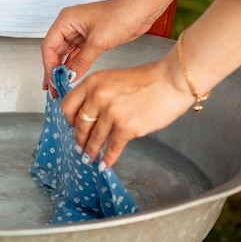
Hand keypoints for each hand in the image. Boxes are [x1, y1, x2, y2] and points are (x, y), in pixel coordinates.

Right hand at [41, 0, 156, 97]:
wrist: (141, 10)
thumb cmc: (121, 14)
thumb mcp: (97, 42)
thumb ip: (80, 61)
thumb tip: (69, 76)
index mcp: (66, 20)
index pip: (49, 46)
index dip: (49, 66)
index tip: (52, 81)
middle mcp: (70, 25)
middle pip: (54, 51)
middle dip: (53, 70)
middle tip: (53, 88)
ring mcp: (80, 32)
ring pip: (65, 54)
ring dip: (63, 69)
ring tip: (60, 85)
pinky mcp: (90, 39)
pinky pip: (76, 55)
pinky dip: (73, 66)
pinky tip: (72, 76)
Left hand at [61, 56, 193, 169]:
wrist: (172, 81)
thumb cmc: (148, 79)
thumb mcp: (114, 78)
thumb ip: (98, 93)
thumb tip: (89, 114)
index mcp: (93, 82)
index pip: (67, 106)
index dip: (68, 120)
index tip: (71, 126)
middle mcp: (99, 97)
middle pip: (79, 125)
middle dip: (79, 139)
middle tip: (79, 146)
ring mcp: (112, 113)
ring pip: (94, 139)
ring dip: (90, 151)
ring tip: (89, 157)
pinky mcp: (127, 128)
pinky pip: (112, 148)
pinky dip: (108, 159)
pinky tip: (105, 164)